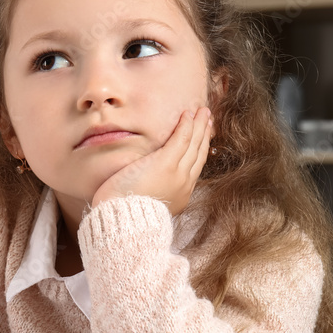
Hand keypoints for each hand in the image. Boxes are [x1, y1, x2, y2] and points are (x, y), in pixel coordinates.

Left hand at [90, 107, 212, 214]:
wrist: (124, 221)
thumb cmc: (126, 214)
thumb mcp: (146, 203)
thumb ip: (153, 191)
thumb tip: (146, 183)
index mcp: (180, 194)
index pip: (194, 166)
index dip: (200, 149)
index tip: (203, 136)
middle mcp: (183, 183)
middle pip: (198, 153)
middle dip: (204, 134)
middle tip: (208, 119)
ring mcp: (177, 173)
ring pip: (193, 144)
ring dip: (199, 125)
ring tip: (203, 111)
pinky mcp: (165, 164)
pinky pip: (181, 139)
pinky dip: (187, 125)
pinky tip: (189, 114)